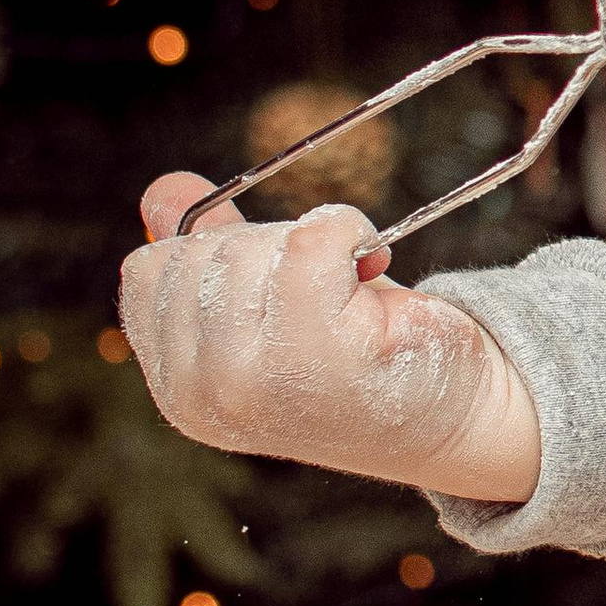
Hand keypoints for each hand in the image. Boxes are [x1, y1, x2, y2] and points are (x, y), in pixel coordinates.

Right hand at [122, 177, 543, 501]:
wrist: (457, 415)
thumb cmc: (361, 356)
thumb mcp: (271, 307)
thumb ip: (209, 255)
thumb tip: (162, 190)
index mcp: (178, 390)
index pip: (147, 271)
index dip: (213, 256)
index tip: (271, 290)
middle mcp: (202, 393)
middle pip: (198, 252)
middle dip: (264, 249)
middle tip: (324, 296)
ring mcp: (254, 377)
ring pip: (252, 243)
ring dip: (312, 245)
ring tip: (348, 297)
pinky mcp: (319, 349)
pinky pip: (315, 236)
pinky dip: (350, 233)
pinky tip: (371, 273)